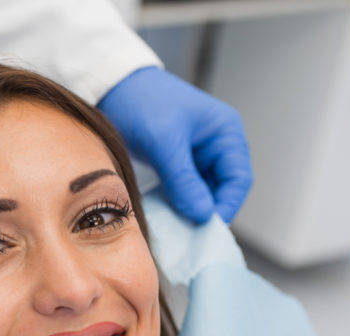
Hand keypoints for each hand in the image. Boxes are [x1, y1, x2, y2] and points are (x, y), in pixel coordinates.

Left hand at [97, 66, 252, 223]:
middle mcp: (216, 143)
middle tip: (189, 235)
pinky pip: (184, 188)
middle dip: (208, 211)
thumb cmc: (142, 102)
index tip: (206, 230)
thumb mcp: (164, 142)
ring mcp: (196, 153)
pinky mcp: (176, 161)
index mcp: (225, 132)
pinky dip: (177, 202)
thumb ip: (184, 180)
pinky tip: (165, 215)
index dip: (226, 206)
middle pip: (223, 189)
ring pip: (202, 191)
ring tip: (176, 228)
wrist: (111, 87)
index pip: (238, 179)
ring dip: (191, 209)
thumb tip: (203, 214)